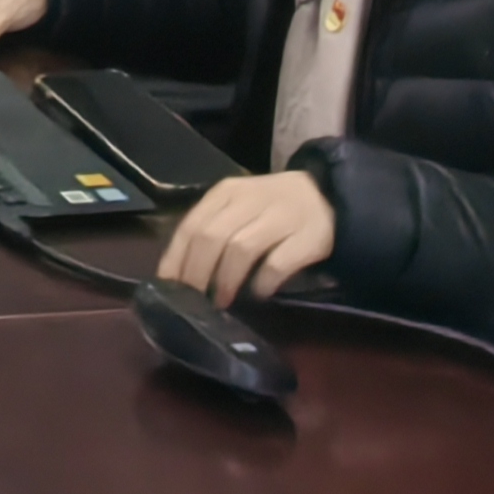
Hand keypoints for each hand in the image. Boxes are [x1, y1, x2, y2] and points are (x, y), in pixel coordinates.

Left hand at [157, 168, 336, 306]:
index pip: (191, 224)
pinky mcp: (309, 237)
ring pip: (240, 248)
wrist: (326, 196)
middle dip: (197, 272)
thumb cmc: (270, 208)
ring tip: (221, 301)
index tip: (167, 285)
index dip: (177, 257)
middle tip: (192, 299)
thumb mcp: (237, 207)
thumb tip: (180, 271)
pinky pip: (278, 263)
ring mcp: (281, 216)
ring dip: (226, 279)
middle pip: (212, 237)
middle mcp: (250, 200)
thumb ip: (212, 229)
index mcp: (226, 192)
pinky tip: (258, 293)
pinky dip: (263, 281)